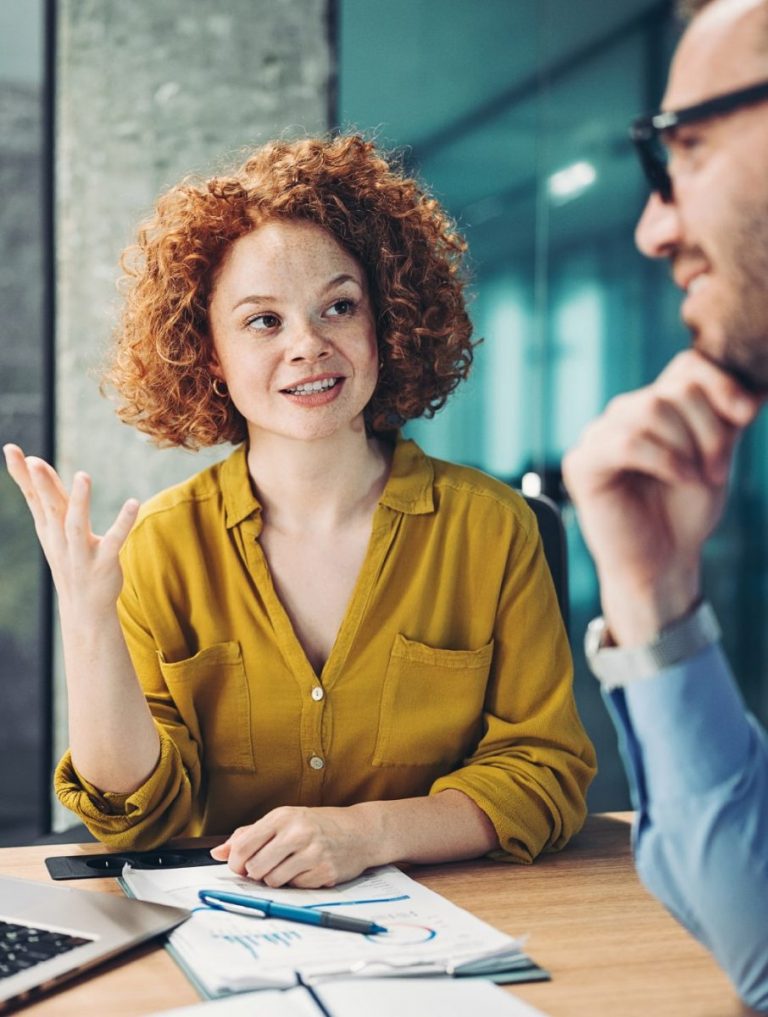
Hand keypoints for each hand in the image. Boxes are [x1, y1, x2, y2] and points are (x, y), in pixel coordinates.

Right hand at [3, 444, 139, 612]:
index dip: (22, 475)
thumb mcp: (52, 529)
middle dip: (42, 486)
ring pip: (76, 525)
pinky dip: (123, 522)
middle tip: (35, 462)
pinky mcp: (104, 563)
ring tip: (83, 476)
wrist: (84, 608)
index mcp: (48, 528)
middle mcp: (60, 539)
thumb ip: (46, 496)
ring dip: (80, 501)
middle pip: (50, 508)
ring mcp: (81, 553)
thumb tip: (34, 463)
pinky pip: (114, 541)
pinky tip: (134, 503)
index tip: (11, 448)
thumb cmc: (69, 559)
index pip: (32, 497)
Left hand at [210, 805, 372, 887]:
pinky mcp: (324, 872)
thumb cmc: (318, 825)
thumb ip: (249, 835)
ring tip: (288, 867)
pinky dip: (296, 884)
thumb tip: (217, 852)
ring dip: (275, 880)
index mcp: (282, 816)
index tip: (242, 865)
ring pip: (272, 881)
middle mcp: (296, 832)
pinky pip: (294, 888)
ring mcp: (312, 852)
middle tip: (266, 867)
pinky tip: (306, 870)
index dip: (236, 862)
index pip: (243, 846)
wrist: (360, 831)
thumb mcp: (284, 821)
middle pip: (254, 868)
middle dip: (255, 873)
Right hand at [562, 351, 763, 642]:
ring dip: (687, 447)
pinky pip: (627, 442)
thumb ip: (728, 418)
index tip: (746, 416)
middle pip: (673, 390)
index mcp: (653, 406)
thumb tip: (757, 388)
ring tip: (697, 479)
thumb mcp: (716, 455)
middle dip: (708, 430)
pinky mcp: (581, 463)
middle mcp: (622, 414)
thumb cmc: (686, 512)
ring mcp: (597, 435)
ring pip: (651, 410)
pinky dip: (664, 459)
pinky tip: (679, 479)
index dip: (721, 384)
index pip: (686, 366)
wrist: (662, 562)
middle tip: (717, 470)